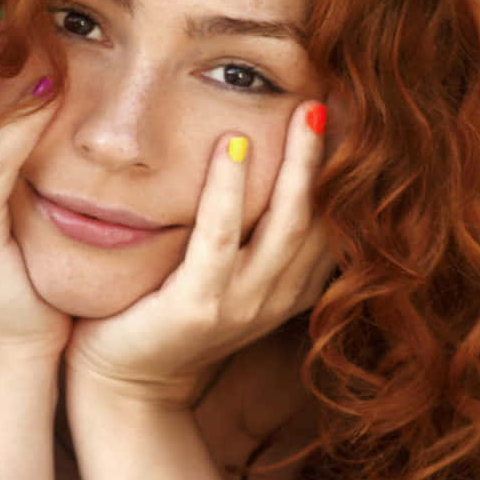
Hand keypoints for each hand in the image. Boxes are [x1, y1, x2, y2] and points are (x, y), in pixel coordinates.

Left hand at [64, 100, 334, 409]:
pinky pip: (220, 238)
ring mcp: (243, 305)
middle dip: (338, 156)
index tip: (356, 111)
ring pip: (287, 224)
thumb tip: (254, 154)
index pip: (335, 220)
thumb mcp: (224, 275)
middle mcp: (278, 297)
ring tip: (307, 110)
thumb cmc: (165, 316)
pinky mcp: (198, 306)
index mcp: (291, 288)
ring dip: (299, 165)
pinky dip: (227, 190)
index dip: (350, 169)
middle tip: (345, 95)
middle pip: (323, 216)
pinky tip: (230, 145)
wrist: (122, 385)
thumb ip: (251, 234)